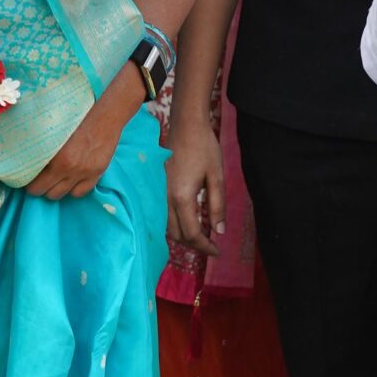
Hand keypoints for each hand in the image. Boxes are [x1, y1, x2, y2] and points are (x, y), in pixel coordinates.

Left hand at [27, 64, 141, 200]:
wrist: (105, 118)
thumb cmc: (77, 120)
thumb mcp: (54, 133)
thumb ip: (43, 149)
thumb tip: (28, 161)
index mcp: (55, 158)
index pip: (35, 184)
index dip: (29, 184)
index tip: (28, 179)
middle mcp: (68, 169)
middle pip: (47, 193)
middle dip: (40, 189)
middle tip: (39, 181)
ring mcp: (83, 173)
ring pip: (61, 195)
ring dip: (55, 190)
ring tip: (54, 181)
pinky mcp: (96, 174)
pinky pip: (80, 193)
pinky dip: (73, 190)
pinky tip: (70, 181)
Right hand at [166, 124, 226, 254]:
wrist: (185, 125)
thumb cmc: (204, 147)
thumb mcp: (217, 176)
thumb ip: (218, 205)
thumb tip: (219, 231)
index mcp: (182, 197)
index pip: (192, 233)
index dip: (205, 246)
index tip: (218, 251)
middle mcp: (166, 198)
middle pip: (177, 234)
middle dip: (194, 245)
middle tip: (211, 247)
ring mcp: (158, 193)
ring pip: (167, 227)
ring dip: (183, 237)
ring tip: (200, 238)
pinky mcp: (157, 187)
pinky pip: (162, 216)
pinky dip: (174, 226)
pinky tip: (186, 223)